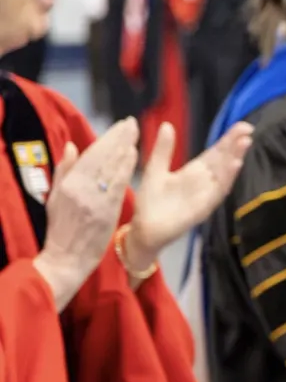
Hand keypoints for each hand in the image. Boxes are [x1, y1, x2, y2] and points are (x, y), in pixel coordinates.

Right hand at [34, 118, 140, 310]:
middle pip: (101, 157)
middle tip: (131, 123)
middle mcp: (79, 188)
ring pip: (110, 167)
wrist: (67, 258)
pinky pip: (118, 184)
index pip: (90, 155)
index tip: (119, 126)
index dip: (106, 139)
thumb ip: (64, 171)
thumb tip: (74, 146)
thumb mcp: (55, 198)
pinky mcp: (106, 211)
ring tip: (134, 132)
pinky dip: (125, 167)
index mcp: (67, 184)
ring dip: (124, 147)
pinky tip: (134, 154)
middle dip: (118, 137)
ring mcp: (94, 199)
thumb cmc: (61, 229)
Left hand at [126, 121, 254, 271]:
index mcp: (195, 171)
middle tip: (248, 128)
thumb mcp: (155, 169)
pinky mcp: (204, 207)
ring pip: (225, 173)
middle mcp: (205, 181)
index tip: (241, 126)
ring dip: (235, 158)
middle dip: (236, 145)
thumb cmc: (150, 202)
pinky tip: (235, 164)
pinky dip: (228, 177)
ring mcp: (206, 194)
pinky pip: (219, 191)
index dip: (228, 139)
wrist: (144, 229)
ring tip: (245, 142)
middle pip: (224, 160)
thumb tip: (167, 125)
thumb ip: (163, 149)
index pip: (216, 152)